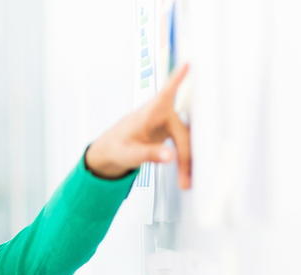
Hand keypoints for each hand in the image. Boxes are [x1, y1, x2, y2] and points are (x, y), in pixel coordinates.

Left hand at [85, 64, 191, 188]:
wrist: (111, 151)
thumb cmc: (116, 147)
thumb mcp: (129, 154)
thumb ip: (149, 154)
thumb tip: (171, 156)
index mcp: (148, 114)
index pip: (165, 95)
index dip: (177, 80)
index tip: (187, 64)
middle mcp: (161, 115)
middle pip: (182, 133)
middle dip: (186, 158)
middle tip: (185, 182)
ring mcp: (167, 124)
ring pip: (186, 141)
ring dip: (187, 162)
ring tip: (186, 183)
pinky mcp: (171, 132)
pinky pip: (184, 146)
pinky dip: (186, 161)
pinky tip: (188, 174)